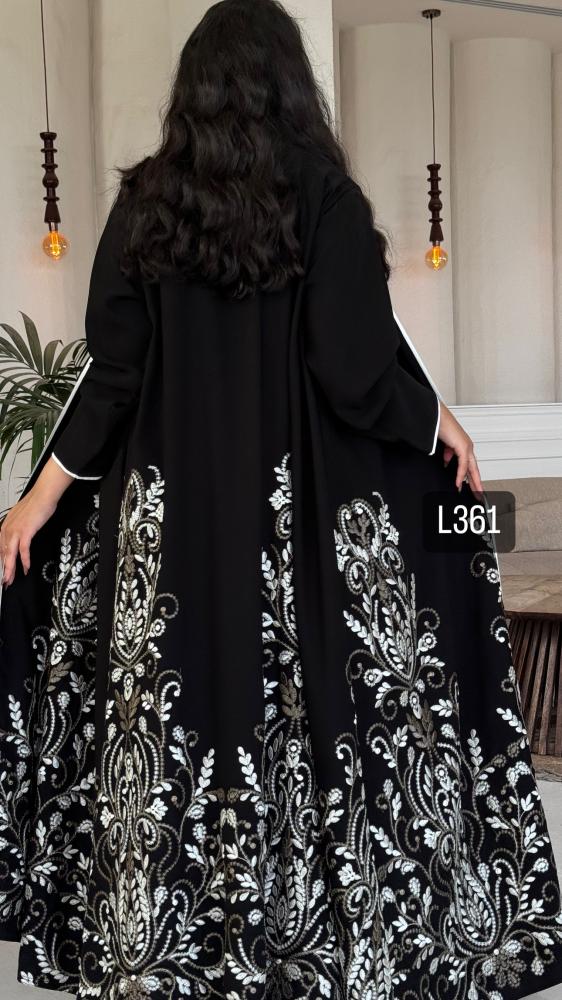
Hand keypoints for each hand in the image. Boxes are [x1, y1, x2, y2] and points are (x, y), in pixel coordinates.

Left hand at [0, 457, 74, 585]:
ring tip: (11, 579)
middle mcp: (8, 529)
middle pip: (3, 553)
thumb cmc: (36, 504)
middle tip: (5, 581)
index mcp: (6, 525)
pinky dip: (24, 560)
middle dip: (4, 569)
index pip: (1, 547)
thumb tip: (21, 538)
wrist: (43, 495)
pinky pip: (23, 549)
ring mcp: (15, 530)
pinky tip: (26, 567)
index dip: (2, 561)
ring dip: (10, 568)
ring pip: (10, 554)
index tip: (3, 570)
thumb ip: (19, 528)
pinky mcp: (25, 531)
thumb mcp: (23, 518)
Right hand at [437, 400, 483, 494]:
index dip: (471, 477)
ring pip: (472, 469)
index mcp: (463, 446)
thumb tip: (448, 462)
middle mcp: (467, 447)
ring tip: (474, 492)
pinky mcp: (462, 447)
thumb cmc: (439, 426)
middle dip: (477, 483)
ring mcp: (466, 447)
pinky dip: (460, 476)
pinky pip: (463, 466)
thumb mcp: (444, 445)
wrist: (436, 417)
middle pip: (474, 469)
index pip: (470, 465)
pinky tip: (458, 483)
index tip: (472, 486)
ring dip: (473, 482)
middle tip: (479, 493)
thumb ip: (448, 454)